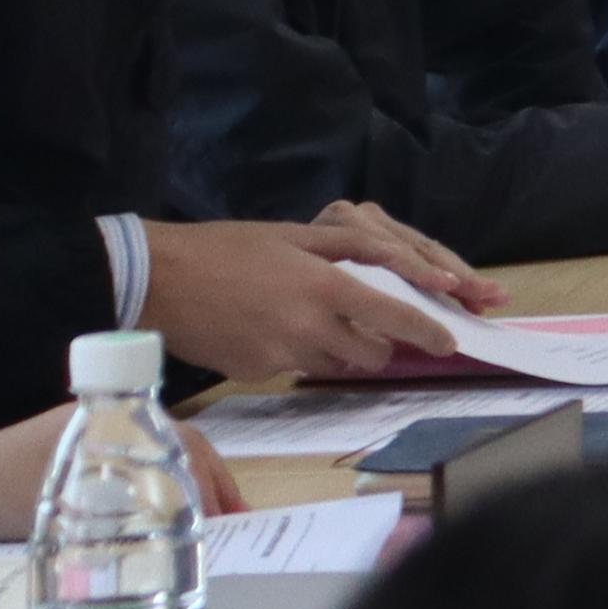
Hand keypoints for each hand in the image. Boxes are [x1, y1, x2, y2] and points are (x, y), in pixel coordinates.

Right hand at [144, 206, 499, 381]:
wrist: (158, 279)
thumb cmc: (229, 247)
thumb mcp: (297, 235)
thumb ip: (354, 251)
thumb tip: (401, 269)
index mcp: (325, 287)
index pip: (393, 318)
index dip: (427, 332)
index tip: (449, 342)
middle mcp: (308, 328)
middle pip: (370, 354)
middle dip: (380, 344)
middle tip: (369, 324)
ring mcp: (279, 356)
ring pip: (333, 364)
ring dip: (338, 349)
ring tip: (311, 318)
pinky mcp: (253, 373)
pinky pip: (292, 367)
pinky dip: (295, 352)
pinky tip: (268, 327)